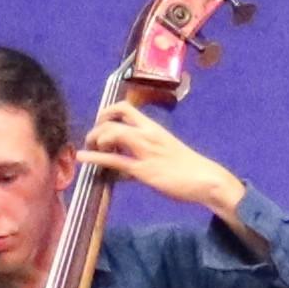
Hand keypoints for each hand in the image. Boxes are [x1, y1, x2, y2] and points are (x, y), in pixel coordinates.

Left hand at [79, 97, 247, 222]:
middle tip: (92, 139)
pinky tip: (83, 158)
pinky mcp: (143, 170)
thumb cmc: (187, 167)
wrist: (205, 179)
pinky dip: (94, 158)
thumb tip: (123, 168)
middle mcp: (147, 134)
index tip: (100, 123)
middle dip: (97, 125)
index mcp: (153, 128)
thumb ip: (144, 155)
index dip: (107, 112)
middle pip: (115, 117)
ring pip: (112, 134)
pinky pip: (114, 161)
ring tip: (88, 148)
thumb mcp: (165, 153)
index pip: (125, 108)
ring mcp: (145, 151)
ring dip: (95, 138)